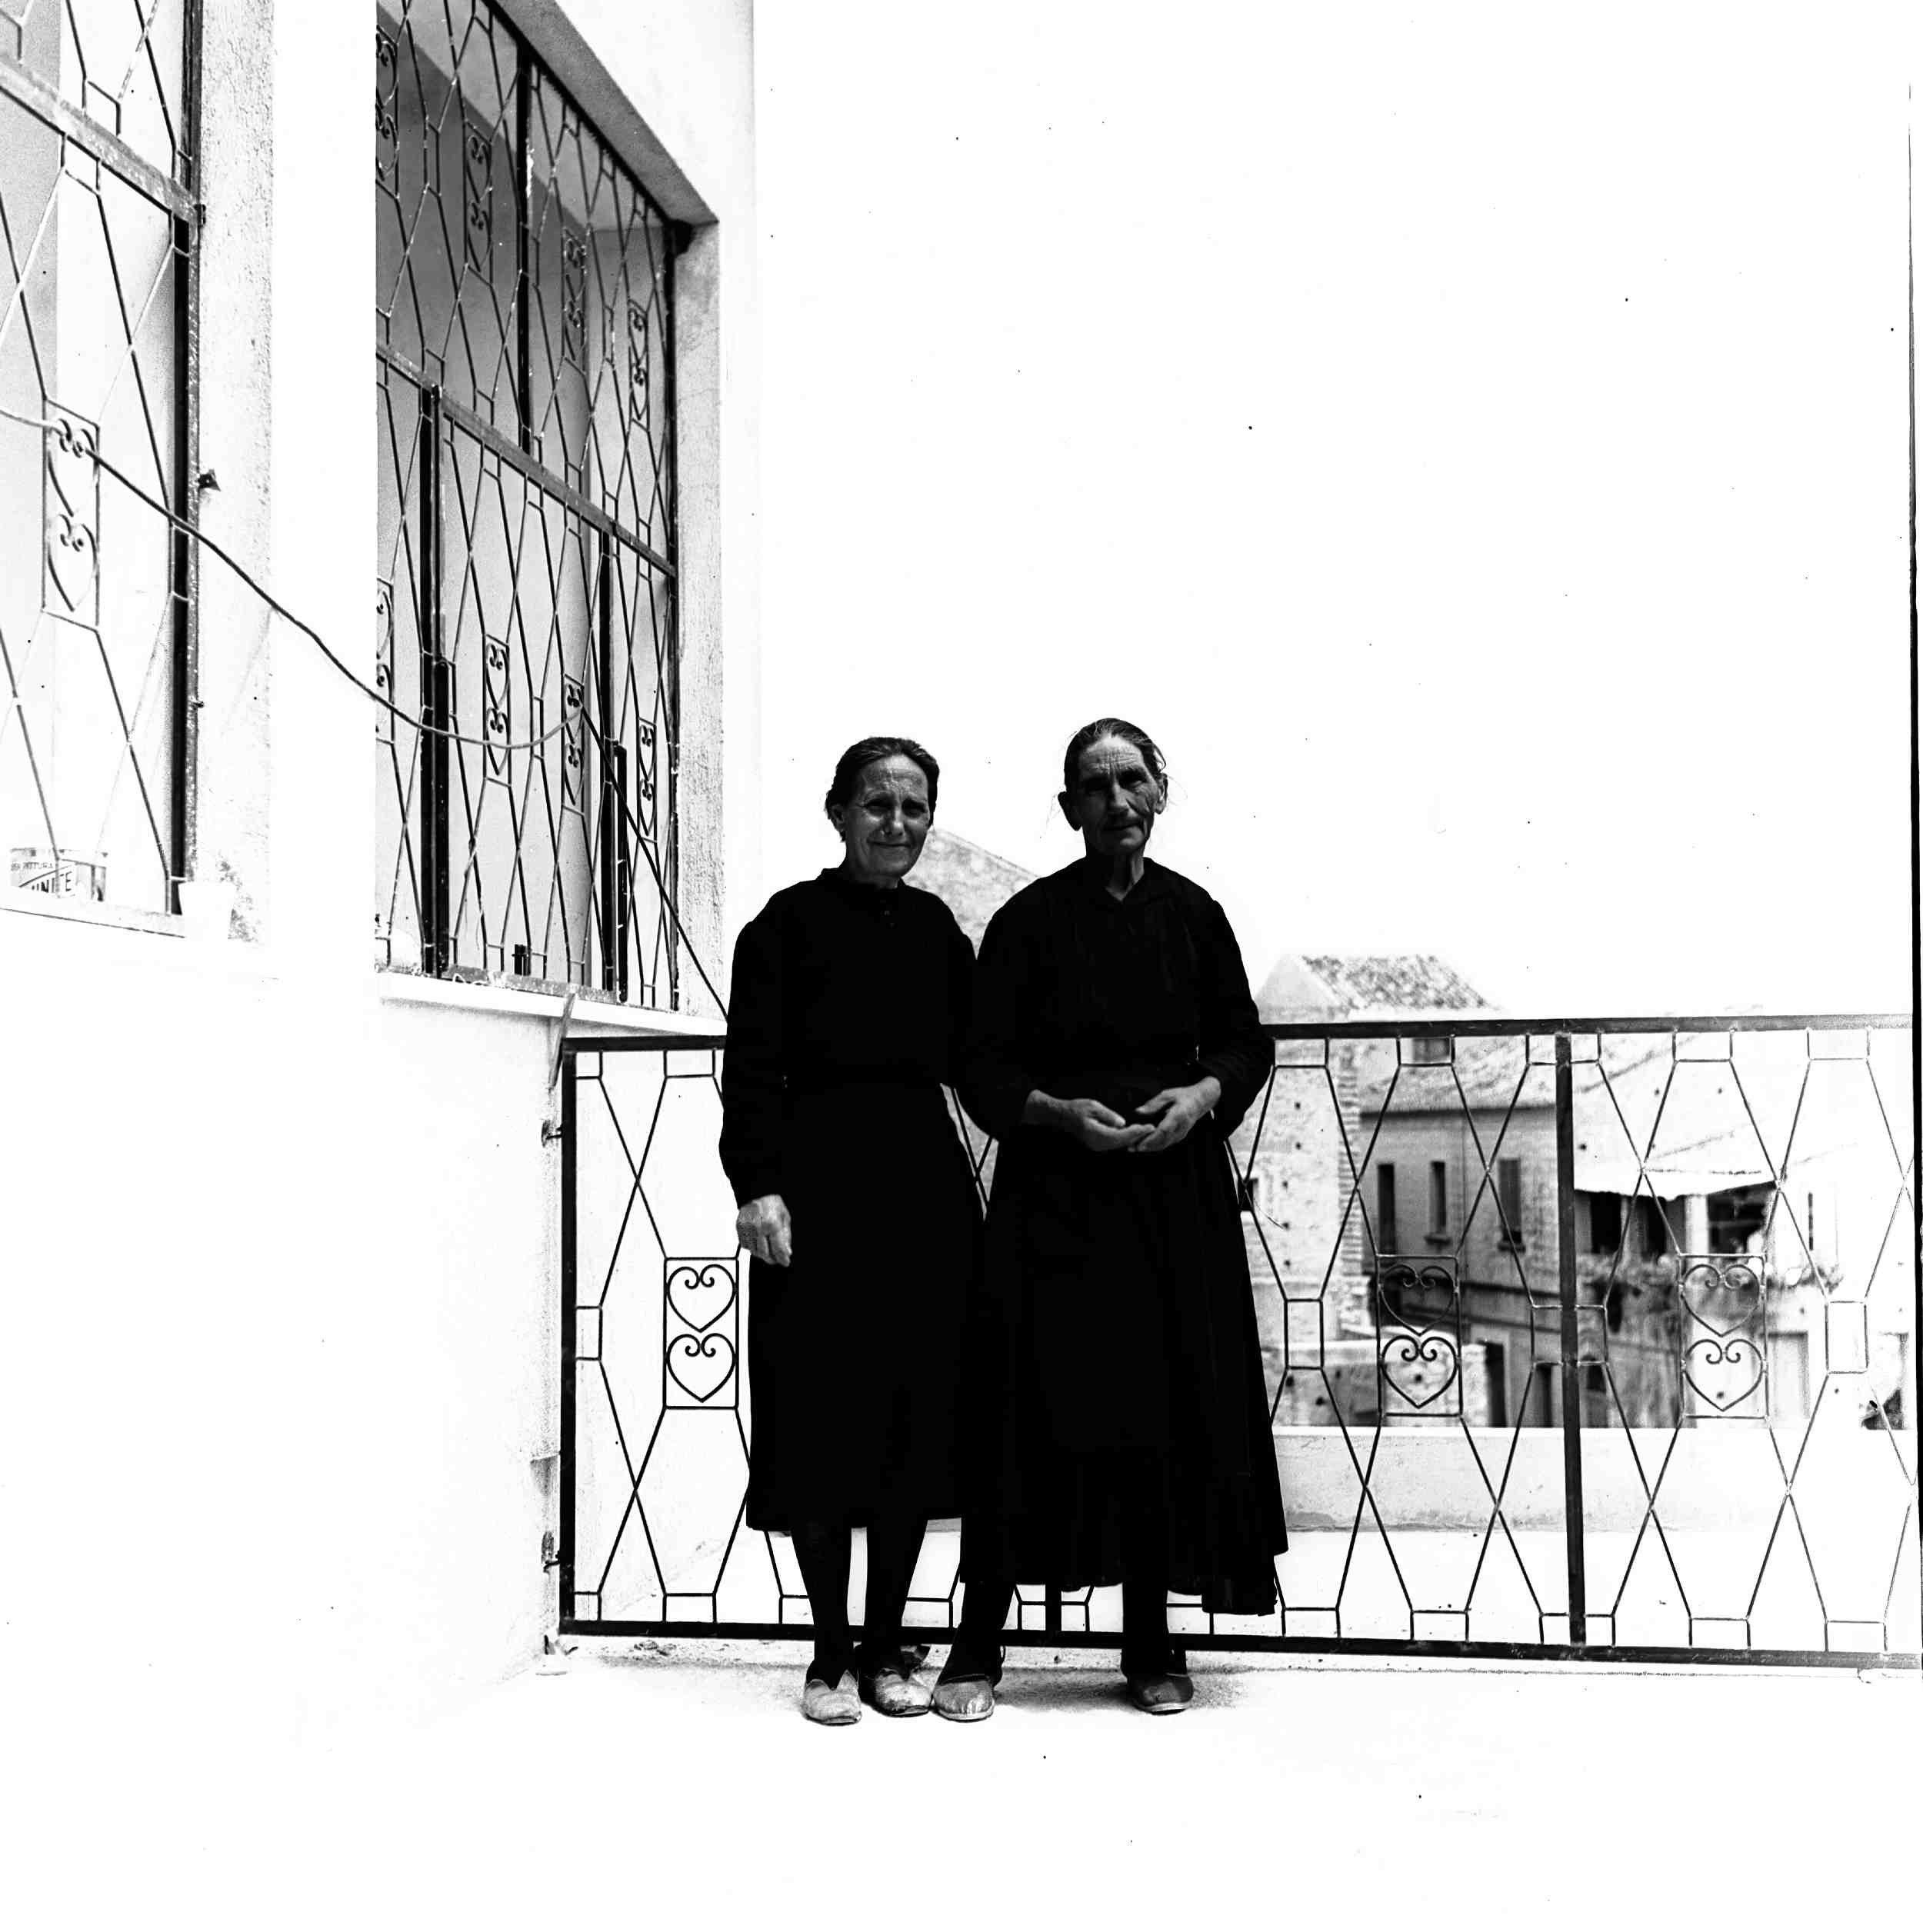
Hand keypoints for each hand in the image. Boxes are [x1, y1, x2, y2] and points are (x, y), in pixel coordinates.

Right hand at [736, 1193, 792, 1265]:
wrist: (757, 1192)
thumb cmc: (773, 1203)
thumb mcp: (785, 1218)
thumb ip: (786, 1237)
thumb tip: (787, 1253)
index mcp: (772, 1224)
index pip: (778, 1248)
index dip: (782, 1258)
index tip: (785, 1262)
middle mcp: (758, 1227)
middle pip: (764, 1253)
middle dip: (772, 1259)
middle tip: (776, 1260)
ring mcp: (747, 1228)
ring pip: (754, 1251)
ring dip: (762, 1254)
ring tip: (768, 1250)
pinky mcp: (739, 1227)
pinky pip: (745, 1245)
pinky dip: (752, 1247)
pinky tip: (758, 1242)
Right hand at [1031, 1093, 1153, 1153]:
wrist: (1063, 1116)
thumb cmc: (1076, 1109)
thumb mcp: (1093, 1107)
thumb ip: (1109, 1116)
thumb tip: (1122, 1123)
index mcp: (1096, 1134)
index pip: (1121, 1135)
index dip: (1136, 1132)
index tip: (1148, 1127)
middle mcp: (1097, 1144)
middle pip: (1122, 1142)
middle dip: (1137, 1136)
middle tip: (1151, 1129)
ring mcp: (1097, 1146)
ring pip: (1119, 1144)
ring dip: (1132, 1138)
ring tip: (1145, 1130)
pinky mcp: (1098, 1145)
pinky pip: (1114, 1143)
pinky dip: (1124, 1138)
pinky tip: (1132, 1132)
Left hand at [1130, 1077, 1221, 1154]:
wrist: (1200, 1101)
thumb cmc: (1183, 1096)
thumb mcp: (1167, 1095)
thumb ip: (1153, 1104)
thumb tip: (1139, 1112)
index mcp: (1179, 1115)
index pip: (1164, 1130)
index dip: (1151, 1138)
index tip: (1140, 1142)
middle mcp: (1181, 1127)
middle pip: (1163, 1141)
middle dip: (1147, 1145)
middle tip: (1132, 1147)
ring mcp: (1182, 1133)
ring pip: (1164, 1144)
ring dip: (1150, 1148)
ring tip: (1135, 1148)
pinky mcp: (1180, 1136)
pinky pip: (1167, 1143)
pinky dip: (1155, 1146)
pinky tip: (1145, 1145)